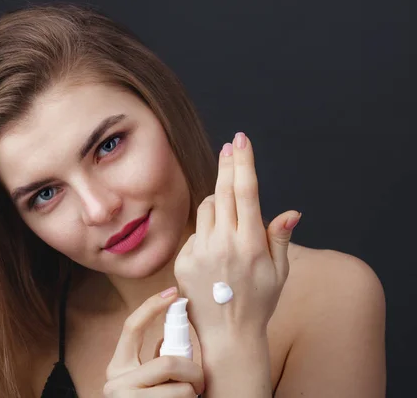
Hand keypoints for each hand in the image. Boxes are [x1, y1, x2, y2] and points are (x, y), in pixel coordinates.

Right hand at [104, 288, 204, 396]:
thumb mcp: (143, 385)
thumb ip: (153, 364)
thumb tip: (167, 339)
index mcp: (116, 368)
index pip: (132, 327)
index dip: (152, 306)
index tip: (173, 294)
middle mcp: (116, 383)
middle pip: (168, 362)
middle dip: (192, 370)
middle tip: (200, 380)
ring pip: (180, 387)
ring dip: (193, 391)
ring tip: (190, 397)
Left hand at [174, 132, 300, 339]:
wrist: (227, 335)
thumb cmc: (258, 303)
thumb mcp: (279, 272)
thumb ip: (280, 238)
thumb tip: (291, 212)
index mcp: (250, 244)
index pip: (246, 192)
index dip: (243, 163)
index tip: (240, 141)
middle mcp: (224, 243)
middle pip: (224, 191)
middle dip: (228, 165)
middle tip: (230, 146)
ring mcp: (201, 252)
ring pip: (206, 208)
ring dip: (217, 200)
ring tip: (229, 214)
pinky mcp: (183, 260)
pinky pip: (195, 232)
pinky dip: (206, 231)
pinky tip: (215, 248)